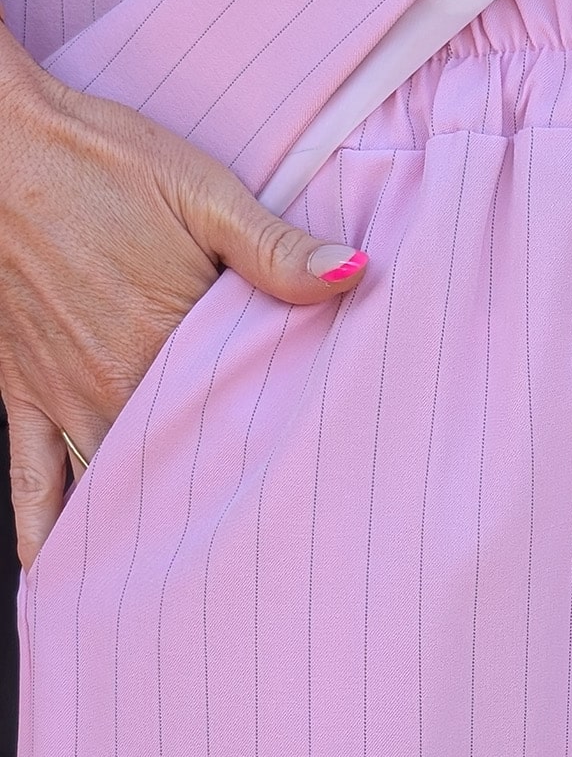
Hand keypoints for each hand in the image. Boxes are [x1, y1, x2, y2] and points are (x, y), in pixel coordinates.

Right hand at [0, 32, 367, 569]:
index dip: (279, 465)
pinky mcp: (15, 393)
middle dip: (221, 516)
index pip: (239, 429)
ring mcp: (61, 398)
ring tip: (189, 596)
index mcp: (167, 347)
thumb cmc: (98, 160)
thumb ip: (276, 248)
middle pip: (181, 471)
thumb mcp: (201, 193)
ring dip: (148, 538)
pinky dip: (46, 535)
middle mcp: (112, 387)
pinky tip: (65, 582)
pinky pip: (28, 483)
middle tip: (269, 566)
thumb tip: (353, 276)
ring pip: (111, 490)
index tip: (319, 502)